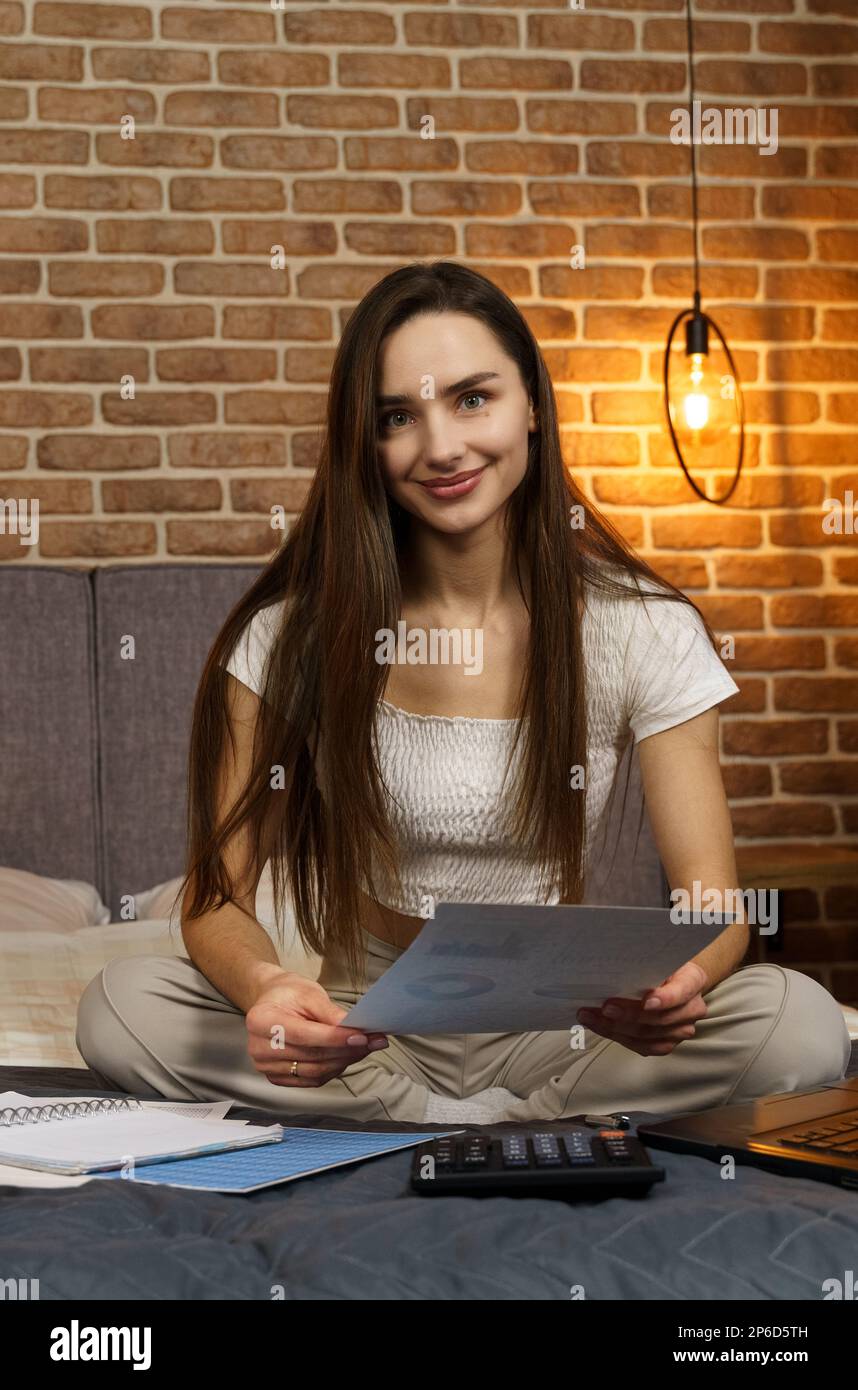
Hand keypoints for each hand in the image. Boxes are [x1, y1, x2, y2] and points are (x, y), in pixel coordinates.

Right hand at [246, 972, 388, 1087]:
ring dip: (344, 1061)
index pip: (304, 1035)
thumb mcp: (309, 993)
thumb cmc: (289, 994)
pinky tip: (346, 1057)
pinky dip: (332, 1070)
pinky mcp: (277, 1077)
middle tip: (374, 1042)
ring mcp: (266, 1066)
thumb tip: (353, 1030)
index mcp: (261, 1021)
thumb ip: (330, 1013)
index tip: (362, 1036)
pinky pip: (311, 1080)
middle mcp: (259, 1048)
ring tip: (364, 1048)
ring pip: (314, 1072)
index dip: (335, 1039)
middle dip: (346, 1051)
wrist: (272, 1002)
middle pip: (311, 1057)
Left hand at [577, 960, 708, 1057]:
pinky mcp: (667, 1043)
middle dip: (629, 1015)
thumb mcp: (657, 958)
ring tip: (592, 1017)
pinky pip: (643, 1047)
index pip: (682, 992)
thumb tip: (614, 971)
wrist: (673, 980)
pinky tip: (601, 1027)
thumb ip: (644, 966)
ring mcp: (681, 1030)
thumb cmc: (661, 966)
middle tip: (604, 1008)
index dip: (665, 999)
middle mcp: (692, 1008)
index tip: (646, 1001)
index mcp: (693, 981)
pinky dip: (619, 1038)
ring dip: (616, 1028)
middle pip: (660, 1019)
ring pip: (648, 1036)